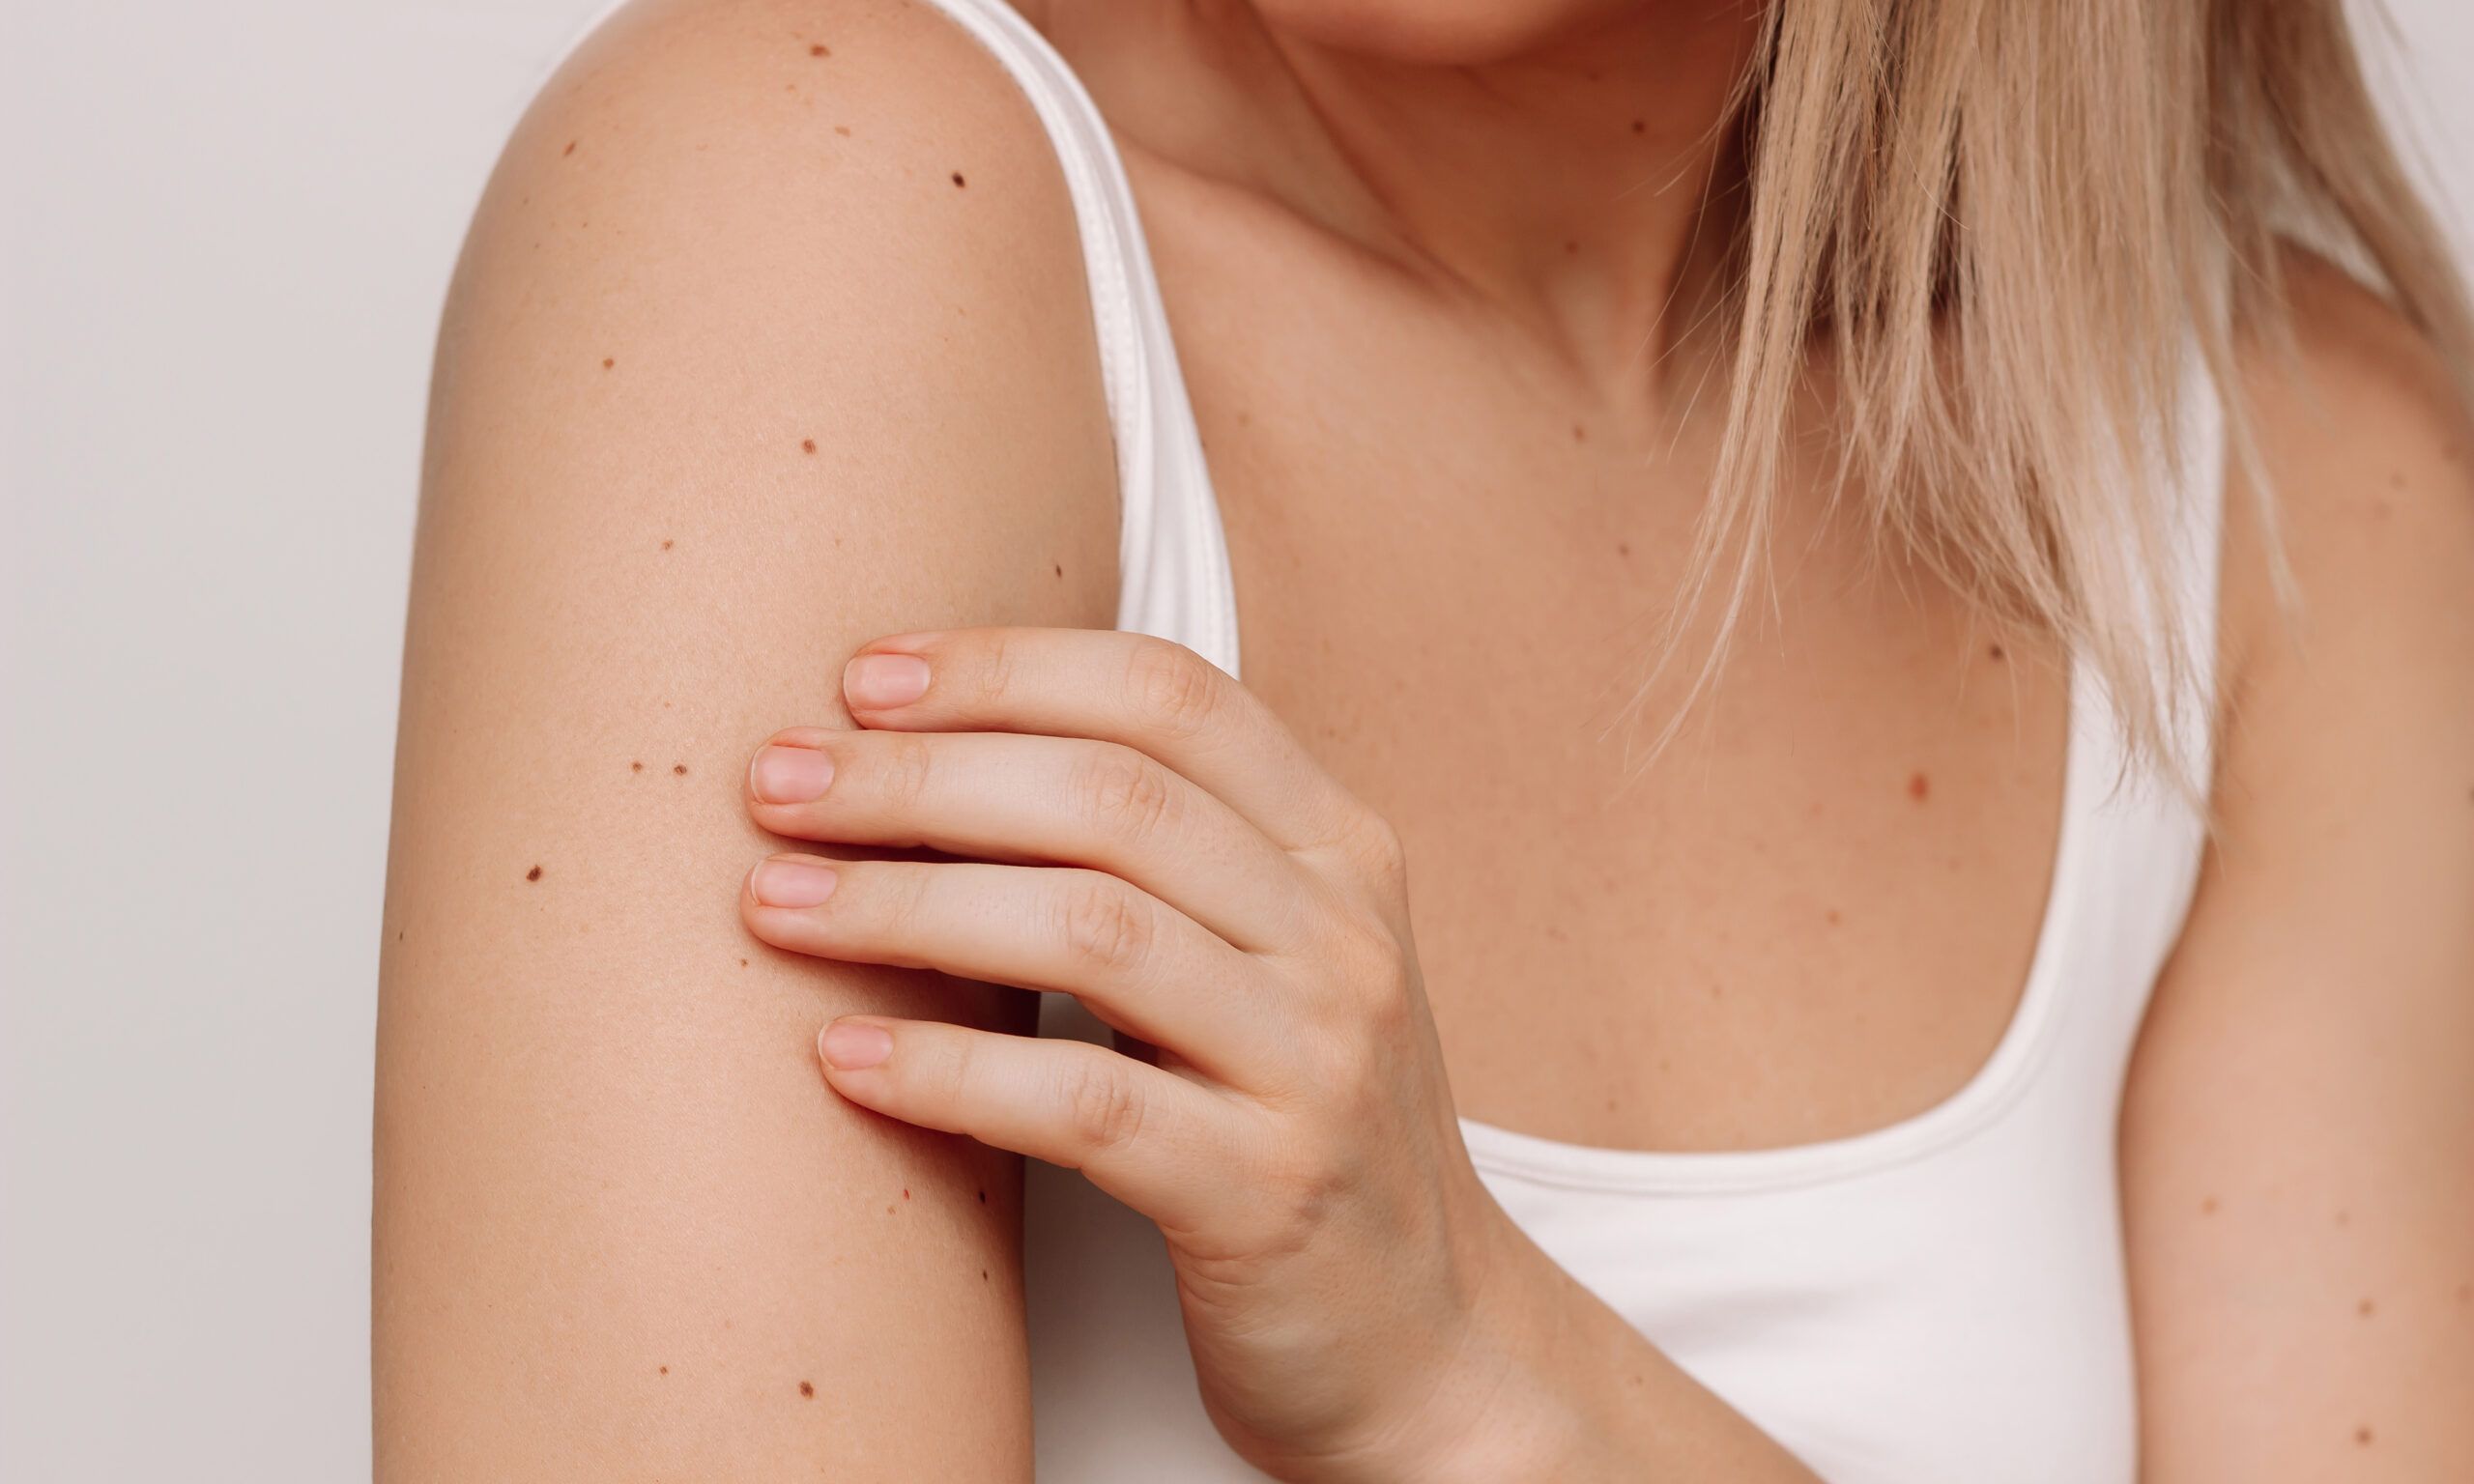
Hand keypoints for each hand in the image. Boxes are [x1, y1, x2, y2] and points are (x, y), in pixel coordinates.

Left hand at [736, 626, 1550, 1481]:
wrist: (1425, 1339)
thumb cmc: (1295, 1126)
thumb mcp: (1265, 963)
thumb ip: (1159, 861)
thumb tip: (927, 757)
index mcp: (1339, 849)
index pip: (1168, 696)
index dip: (1006, 668)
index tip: (862, 678)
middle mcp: (1342, 936)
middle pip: (1112, 796)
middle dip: (921, 775)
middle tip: (775, 783)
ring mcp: (1317, 1062)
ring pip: (1093, 931)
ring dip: (908, 905)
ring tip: (774, 903)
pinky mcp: (1266, 1192)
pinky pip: (1084, 1103)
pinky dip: (950, 1070)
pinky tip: (846, 1056)